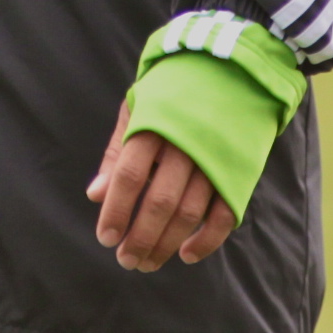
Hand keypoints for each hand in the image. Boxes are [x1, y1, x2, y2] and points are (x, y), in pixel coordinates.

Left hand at [86, 101, 236, 272]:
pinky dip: (206, 241)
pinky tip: (186, 254)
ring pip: (189, 213)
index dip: (116, 210)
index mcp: (154, 125)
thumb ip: (117, 151)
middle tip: (127, 260)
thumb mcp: (137, 107)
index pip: (129, 176)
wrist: (228, 70)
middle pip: (159, 201)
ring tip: (148, 262)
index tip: (106, 239)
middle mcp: (185, 144)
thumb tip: (95, 195)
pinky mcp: (238, 173)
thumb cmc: (171, 93)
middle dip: (141, 237)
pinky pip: (224, 216)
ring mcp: (214, 160)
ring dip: (167, 244)